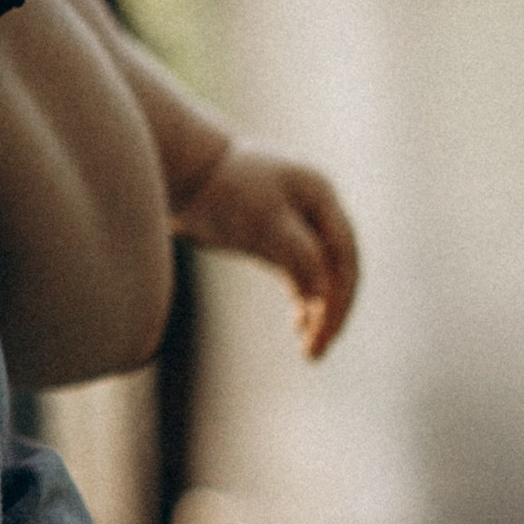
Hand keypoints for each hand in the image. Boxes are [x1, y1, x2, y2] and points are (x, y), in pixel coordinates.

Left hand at [173, 142, 359, 359]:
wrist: (179, 172)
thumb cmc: (220, 190)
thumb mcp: (262, 219)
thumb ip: (297, 252)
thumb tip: (324, 294)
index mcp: (320, 195)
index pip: (343, 255)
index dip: (339, 296)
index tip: (323, 332)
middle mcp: (314, 208)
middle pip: (337, 267)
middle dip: (332, 310)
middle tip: (316, 351)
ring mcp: (295, 222)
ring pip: (321, 274)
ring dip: (319, 310)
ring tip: (309, 349)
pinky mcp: (273, 237)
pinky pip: (301, 275)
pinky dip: (304, 300)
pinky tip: (299, 325)